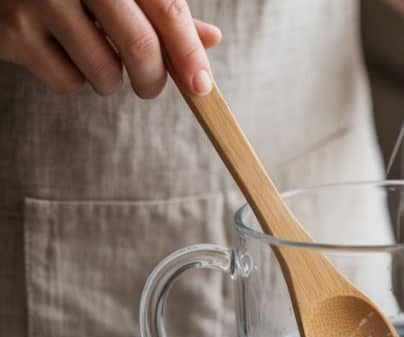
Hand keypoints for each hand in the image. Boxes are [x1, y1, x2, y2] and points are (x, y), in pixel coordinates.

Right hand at [0, 0, 220, 97]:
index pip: (166, 8)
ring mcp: (40, 0)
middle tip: (150, 88)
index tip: (202, 86)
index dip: (188, 51)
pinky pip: (67, 81)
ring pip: (104, 71)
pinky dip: (73, 79)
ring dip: (110, 81)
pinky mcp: (13, 32)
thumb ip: (161, 9)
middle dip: (154, 79)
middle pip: (139, 44)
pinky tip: (58, 52)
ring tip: (95, 58)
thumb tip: (211, 40)